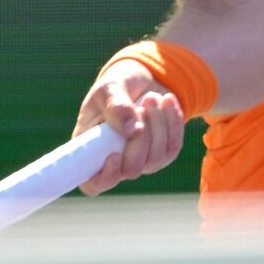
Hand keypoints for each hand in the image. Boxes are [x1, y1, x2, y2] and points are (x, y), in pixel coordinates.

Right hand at [72, 59, 184, 195]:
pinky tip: (168, 101)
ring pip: (155, 158)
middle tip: (143, 106)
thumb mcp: (109, 88)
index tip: (114, 155)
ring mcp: (141, 160)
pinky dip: (173, 121)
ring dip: (158, 124)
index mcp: (91, 149)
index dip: (104, 178)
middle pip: (131, 170)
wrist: (142, 79)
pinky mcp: (164, 152)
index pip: (92, 184)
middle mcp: (116, 161)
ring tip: (152, 97)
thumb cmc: (117, 85)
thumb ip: (115, 106)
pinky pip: (173, 146)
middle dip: (141, 139)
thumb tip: (133, 131)